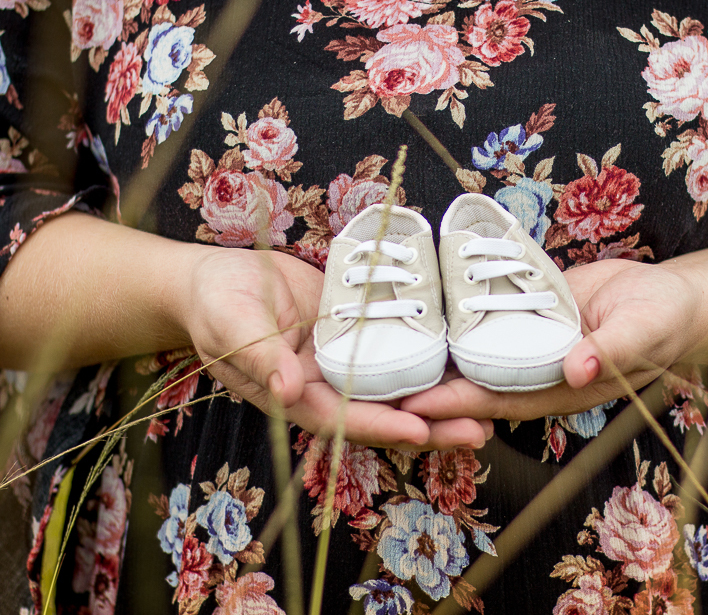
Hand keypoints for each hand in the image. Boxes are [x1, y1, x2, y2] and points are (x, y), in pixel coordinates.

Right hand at [181, 246, 490, 449]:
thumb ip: (260, 356)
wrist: (222, 277)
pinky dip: (429, 359)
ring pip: (397, 387)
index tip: (421, 431)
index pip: (341, 418)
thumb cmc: (216, 301)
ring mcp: (346, 361)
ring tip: (490, 407)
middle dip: (430, 425)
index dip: (381, 427)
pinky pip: (397, 349)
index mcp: (293, 393)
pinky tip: (468, 363)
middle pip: (382, 413)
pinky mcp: (359, 332)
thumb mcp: (232, 322)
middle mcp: (325, 385)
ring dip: (440, 400)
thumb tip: (289, 390)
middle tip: (479, 429)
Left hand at [400, 259, 697, 422]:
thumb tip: (577, 369)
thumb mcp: (644, 329)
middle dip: (427, 387)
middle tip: (374, 383)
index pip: (499, 399)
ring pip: (473, 356)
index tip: (413, 404)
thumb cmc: (663, 319)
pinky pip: (487, 322)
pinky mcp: (528, 317)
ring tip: (381, 350)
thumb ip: (612, 350)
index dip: (455, 404)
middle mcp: (538, 372)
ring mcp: (530, 346)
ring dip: (433, 357)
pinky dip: (456, 322)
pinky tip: (420, 311)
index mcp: (562, 387)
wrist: (670, 298)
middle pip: (473, 385)